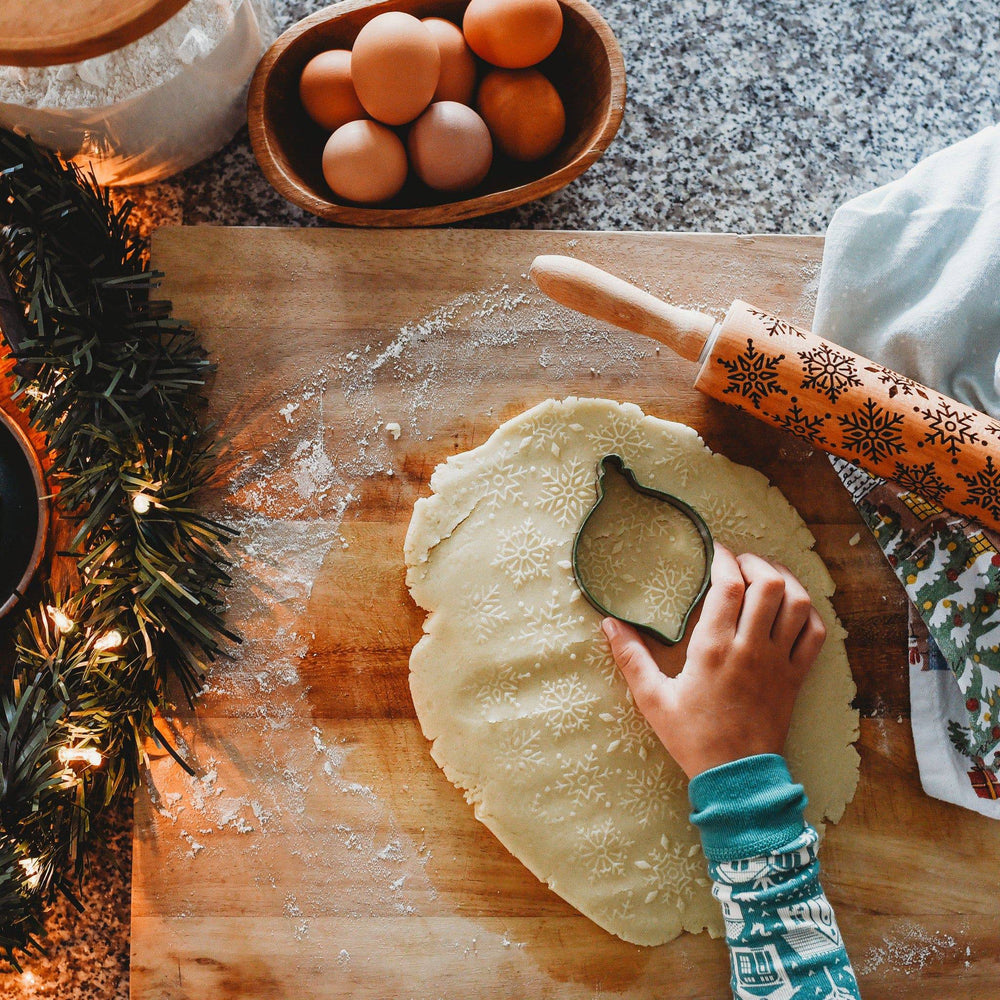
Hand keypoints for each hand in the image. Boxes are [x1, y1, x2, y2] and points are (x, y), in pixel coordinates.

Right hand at [601, 545, 826, 778]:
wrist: (736, 777)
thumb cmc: (692, 737)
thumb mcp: (653, 699)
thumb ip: (631, 658)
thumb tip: (608, 624)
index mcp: (714, 648)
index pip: (729, 585)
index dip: (724, 558)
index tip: (714, 551)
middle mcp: (751, 648)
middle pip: (770, 585)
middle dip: (756, 563)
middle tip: (739, 563)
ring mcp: (779, 662)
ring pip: (798, 604)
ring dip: (786, 582)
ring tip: (767, 576)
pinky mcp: (796, 677)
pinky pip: (815, 636)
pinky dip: (808, 614)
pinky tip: (791, 609)